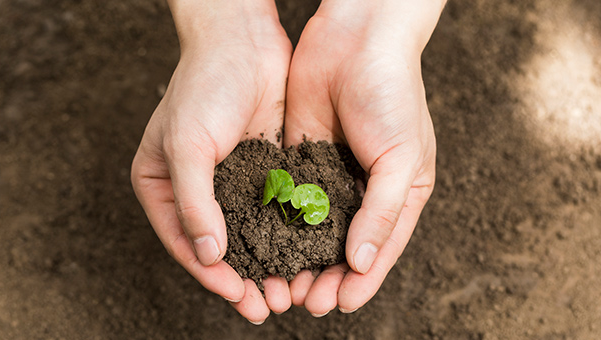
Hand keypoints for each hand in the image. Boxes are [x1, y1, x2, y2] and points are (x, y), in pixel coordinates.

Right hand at [131, 0, 291, 323]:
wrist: (243, 41)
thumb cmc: (203, 86)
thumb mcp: (186, 145)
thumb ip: (193, 202)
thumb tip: (207, 255)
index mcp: (162, 185)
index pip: (185, 241)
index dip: (211, 275)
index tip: (238, 297)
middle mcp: (195, 188)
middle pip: (218, 245)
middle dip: (243, 278)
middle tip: (267, 306)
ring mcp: (231, 180)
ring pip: (249, 233)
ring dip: (268, 262)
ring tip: (288, 291)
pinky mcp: (262, 169)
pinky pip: (273, 210)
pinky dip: (285, 234)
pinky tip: (303, 254)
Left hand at [283, 0, 444, 315]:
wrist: (355, 39)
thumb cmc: (392, 94)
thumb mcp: (401, 158)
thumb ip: (383, 212)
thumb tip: (363, 263)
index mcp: (398, 193)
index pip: (380, 249)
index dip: (360, 280)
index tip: (337, 304)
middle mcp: (364, 190)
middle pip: (343, 247)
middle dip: (324, 276)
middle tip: (302, 301)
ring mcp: (330, 175)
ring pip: (312, 230)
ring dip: (298, 258)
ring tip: (280, 284)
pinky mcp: (300, 158)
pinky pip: (289, 199)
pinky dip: (279, 225)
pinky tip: (264, 245)